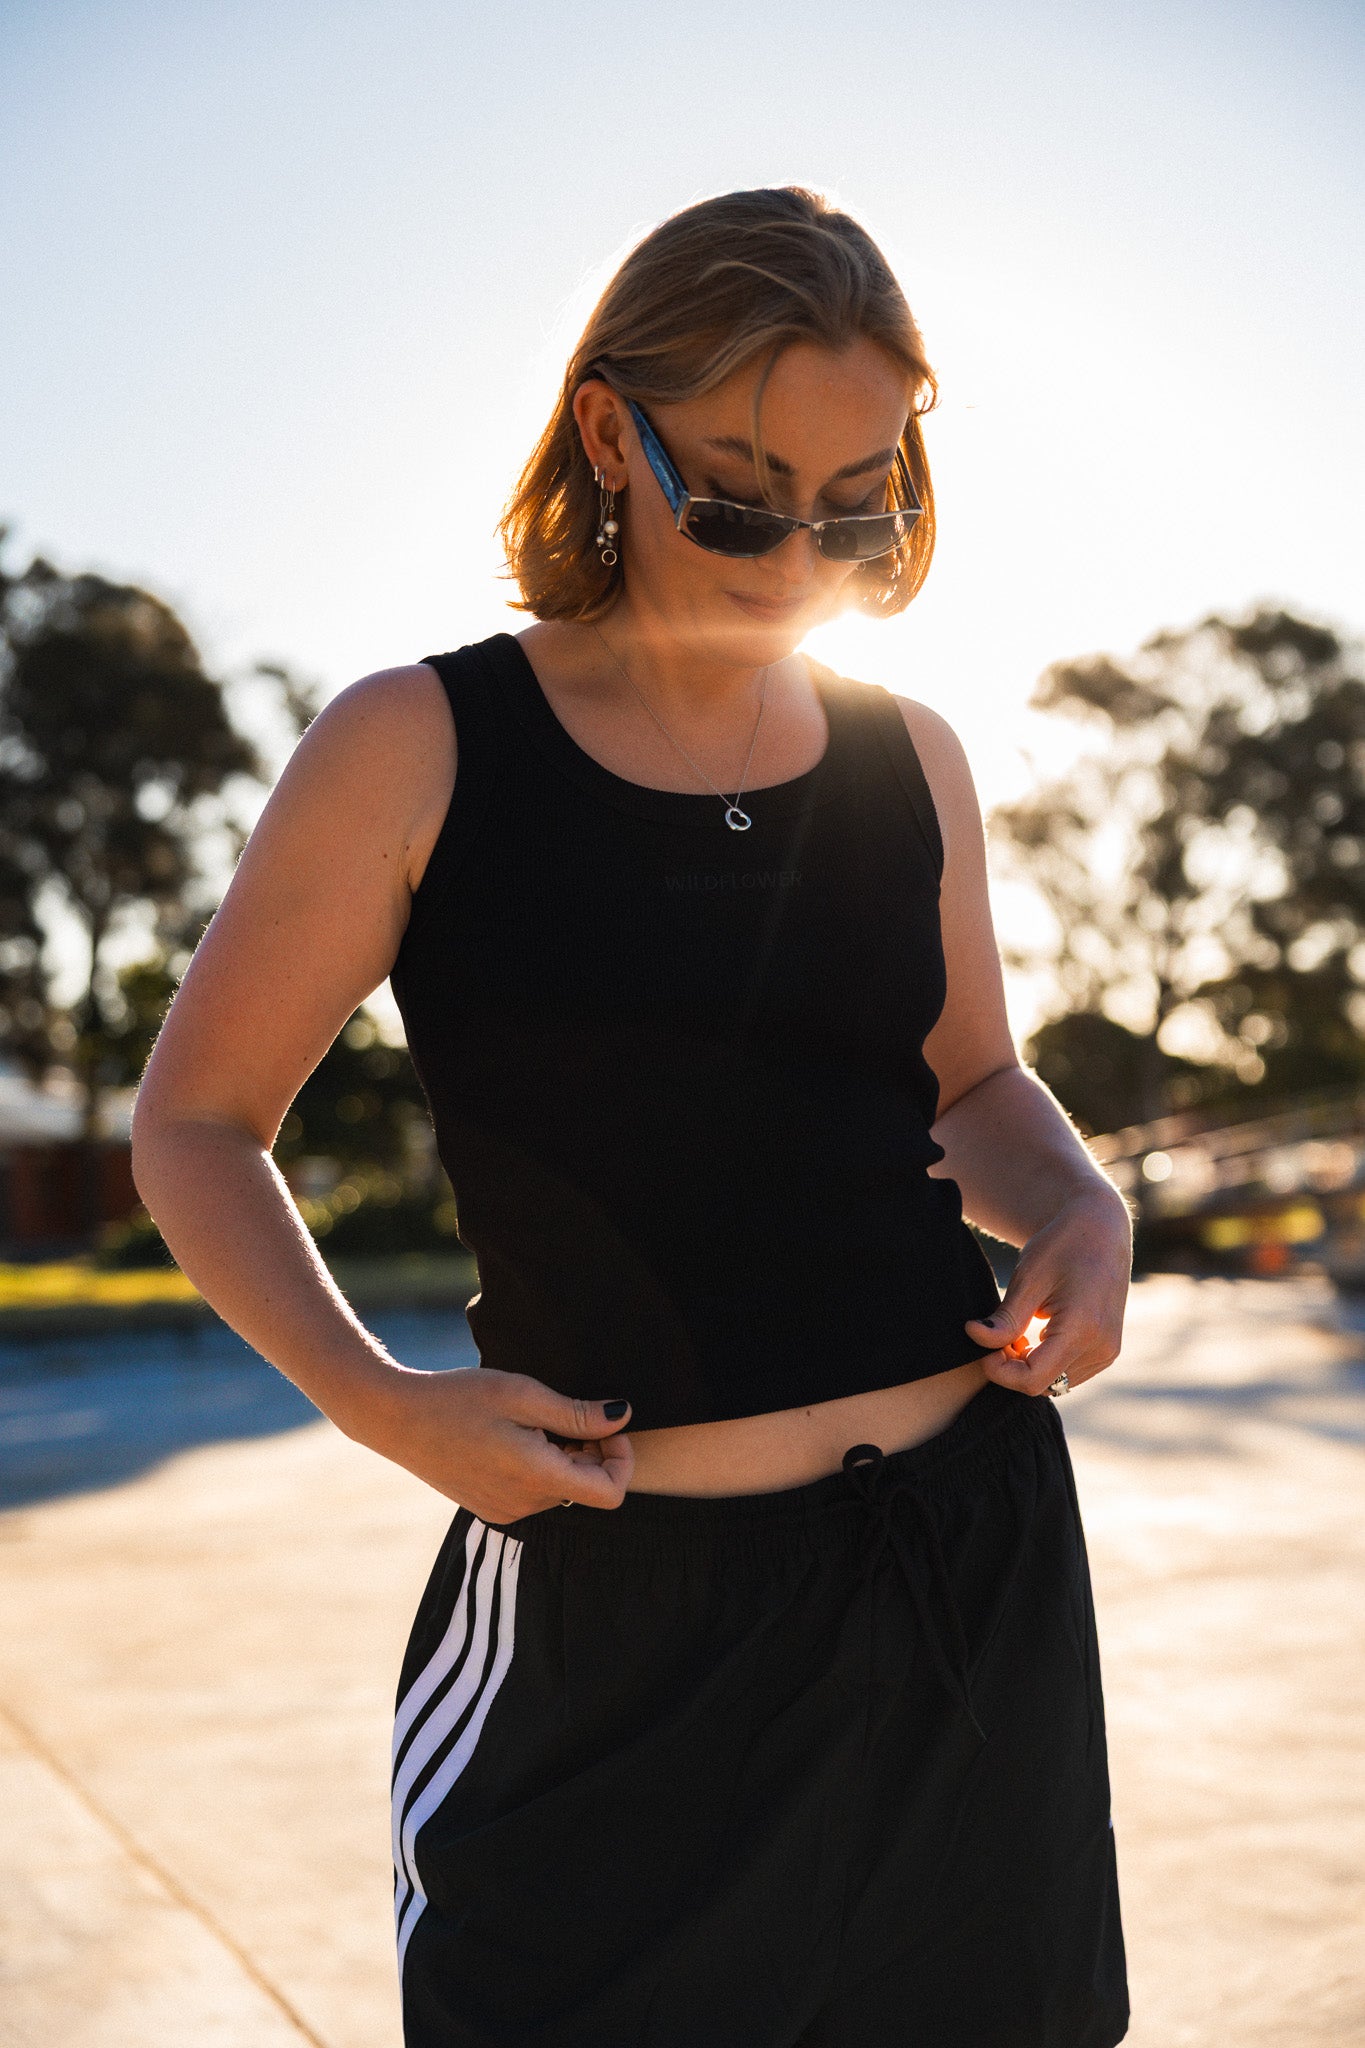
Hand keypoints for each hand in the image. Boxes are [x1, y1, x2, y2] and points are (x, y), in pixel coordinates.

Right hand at [344, 1365, 633, 1520]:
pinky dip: (537, 1469)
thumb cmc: (459, 1398)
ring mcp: (505, 1512)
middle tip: (559, 1413)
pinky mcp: (489, 1509)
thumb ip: (576, 1413)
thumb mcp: (522, 1394)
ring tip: (529, 1423)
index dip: (620, 1459)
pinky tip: (509, 1439)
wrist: (397, 1418)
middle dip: (588, 1451)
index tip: (604, 1427)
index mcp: (537, 1478)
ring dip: (561, 1458)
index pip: (610, 1493)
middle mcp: (524, 1506)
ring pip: (559, 1490)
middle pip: (585, 1488)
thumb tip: (623, 1417)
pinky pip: (533, 1495)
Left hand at [963, 1189, 1131, 1395]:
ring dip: (1029, 1366)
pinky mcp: (1107, 1351)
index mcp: (1082, 1330)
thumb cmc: (1062, 1247)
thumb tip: (973, 1338)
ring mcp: (1108, 1352)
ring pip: (1056, 1383)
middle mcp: (1101, 1347)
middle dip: (1012, 1367)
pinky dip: (1046, 1362)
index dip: (999, 1371)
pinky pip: (1069, 1373)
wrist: (1100, 1230)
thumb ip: (1004, 1318)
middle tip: (997, 1334)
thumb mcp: (1028, 1278)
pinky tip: (1035, 1333)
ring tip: (1017, 1330)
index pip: (1032, 1379)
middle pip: (1043, 1384)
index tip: (984, 1346)